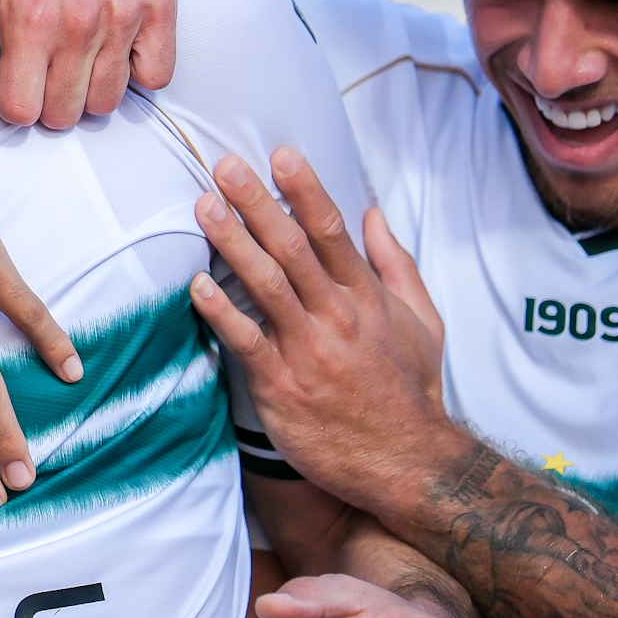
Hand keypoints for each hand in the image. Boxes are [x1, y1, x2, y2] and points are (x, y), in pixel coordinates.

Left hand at [0, 0, 177, 127]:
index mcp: (29, 17)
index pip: (19, 110)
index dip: (13, 104)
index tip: (16, 82)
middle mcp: (78, 22)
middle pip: (64, 115)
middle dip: (50, 102)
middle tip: (48, 73)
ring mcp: (125, 17)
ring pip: (107, 102)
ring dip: (90, 90)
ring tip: (81, 59)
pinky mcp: (161, 9)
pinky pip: (156, 77)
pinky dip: (137, 73)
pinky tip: (118, 50)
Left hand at [187, 148, 452, 510]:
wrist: (407, 463)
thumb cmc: (410, 389)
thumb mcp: (421, 320)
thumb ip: (394, 263)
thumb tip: (373, 212)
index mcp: (367, 296)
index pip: (331, 230)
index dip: (304, 189)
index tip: (279, 154)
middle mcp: (337, 315)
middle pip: (291, 247)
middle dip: (256, 203)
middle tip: (224, 167)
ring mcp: (309, 349)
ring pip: (266, 285)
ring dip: (233, 243)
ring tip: (203, 208)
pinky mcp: (282, 385)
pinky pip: (246, 341)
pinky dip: (221, 312)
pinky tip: (196, 286)